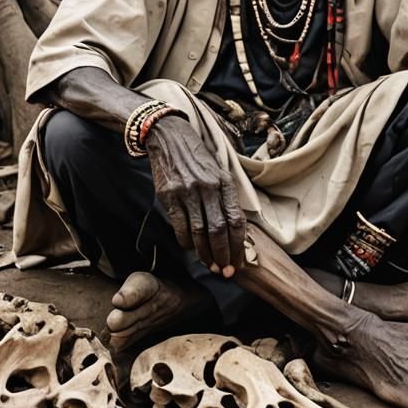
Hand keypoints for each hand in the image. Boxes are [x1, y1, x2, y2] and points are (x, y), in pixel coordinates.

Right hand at [145, 116, 246, 277]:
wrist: (168, 136)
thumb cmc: (196, 157)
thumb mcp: (218, 171)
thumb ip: (226, 197)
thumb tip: (234, 231)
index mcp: (225, 182)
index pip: (236, 220)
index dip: (239, 245)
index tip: (239, 262)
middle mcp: (208, 187)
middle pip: (219, 230)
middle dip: (223, 255)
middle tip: (225, 272)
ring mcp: (188, 191)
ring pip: (199, 232)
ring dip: (205, 253)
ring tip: (210, 265)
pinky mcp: (169, 195)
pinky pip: (180, 226)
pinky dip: (186, 242)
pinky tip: (191, 248)